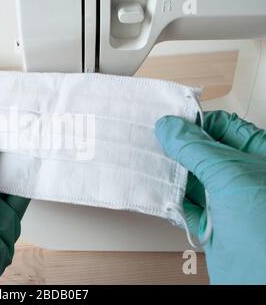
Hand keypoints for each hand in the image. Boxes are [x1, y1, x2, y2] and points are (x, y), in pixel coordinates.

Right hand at [155, 111, 265, 283]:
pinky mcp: (212, 223)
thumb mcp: (230, 176)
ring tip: (148, 162)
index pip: (222, 126)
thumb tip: (170, 128)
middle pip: (203, 152)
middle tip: (152, 140)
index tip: (168, 121)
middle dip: (178, 147)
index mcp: (259, 157)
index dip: (195, 122)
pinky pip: (185, 203)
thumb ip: (196, 149)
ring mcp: (227, 201)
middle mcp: (244, 176)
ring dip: (170, 173)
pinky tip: (157, 190)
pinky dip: (169, 198)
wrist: (262, 281)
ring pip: (192, 178)